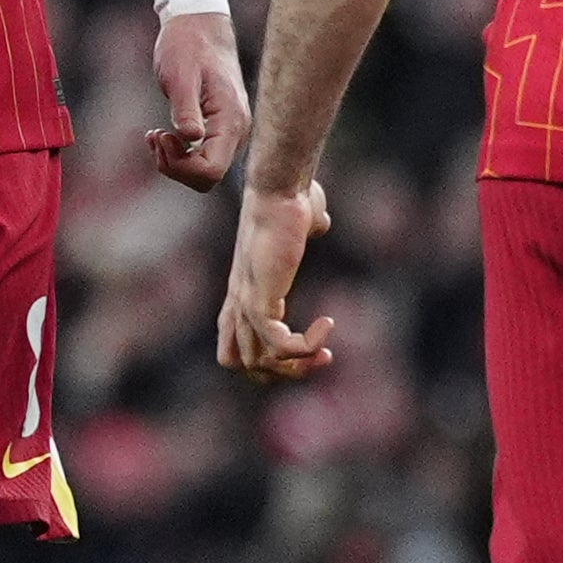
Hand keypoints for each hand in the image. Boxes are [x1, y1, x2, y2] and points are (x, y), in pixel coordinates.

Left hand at [150, 11, 248, 189]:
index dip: (181, 166)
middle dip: (176, 167)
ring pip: (205, 170)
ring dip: (175, 161)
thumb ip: (186, 109)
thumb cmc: (188, 45)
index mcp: (229, 119)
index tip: (162, 136)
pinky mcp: (221, 128)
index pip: (211, 171)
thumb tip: (190, 139)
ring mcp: (231, 131)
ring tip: (155, 134)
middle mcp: (237, 131)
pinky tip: (163, 133)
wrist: (201, 25)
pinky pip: (203, 156)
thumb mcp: (180, 75)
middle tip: (155, 136)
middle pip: (208, 177)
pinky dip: (180, 153)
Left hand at [215, 174, 335, 381]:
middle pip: (246, 364)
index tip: (308, 345)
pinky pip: (278, 345)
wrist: (280, 190)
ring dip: (299, 364)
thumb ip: (307, 227)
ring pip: (260, 362)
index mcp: (243, 293)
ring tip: (326, 349)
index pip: (236, 350)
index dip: (272, 360)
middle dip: (286, 372)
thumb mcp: (299, 221)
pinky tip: (327, 324)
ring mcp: (245, 303)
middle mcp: (238, 303)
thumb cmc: (291, 200)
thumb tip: (317, 222)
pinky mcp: (258, 300)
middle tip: (321, 357)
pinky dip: (306, 345)